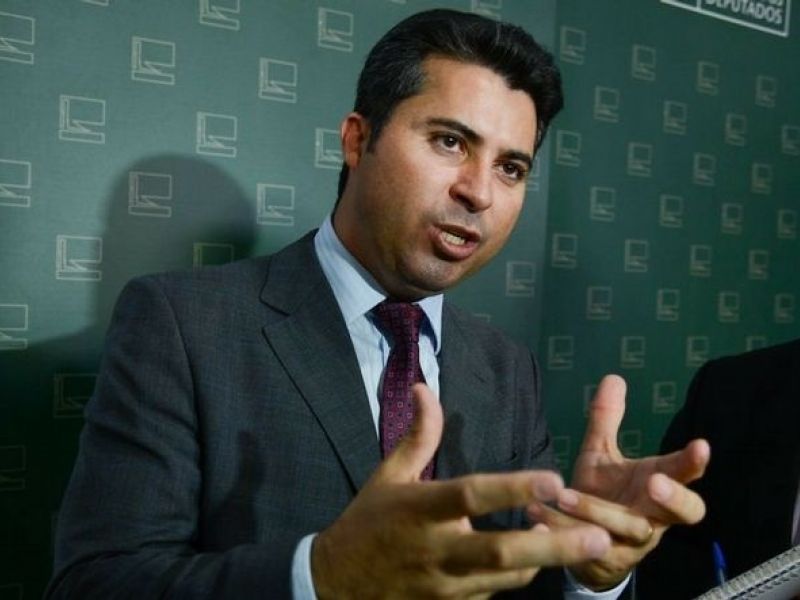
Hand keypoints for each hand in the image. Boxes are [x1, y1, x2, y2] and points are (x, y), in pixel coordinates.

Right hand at [311, 383, 613, 598]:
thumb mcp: (388, 475)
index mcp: (420, 510)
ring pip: (506, 579)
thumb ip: (417, 435)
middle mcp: (436, 550)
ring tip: (588, 543)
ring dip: (546, 561)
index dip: (512, 488)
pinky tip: (541, 559)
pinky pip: (494, 594)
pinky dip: (519, 577)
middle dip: (554, 545)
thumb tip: (424, 387)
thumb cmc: (368, 521)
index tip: (554, 478)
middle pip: (500, 552)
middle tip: (601, 534)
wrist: (337, 584)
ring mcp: (444, 586)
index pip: (471, 496)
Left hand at [531, 374, 709, 589]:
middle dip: (674, 499)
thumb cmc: (604, 493)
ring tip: (564, 495)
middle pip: (683, 513)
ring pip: (626, 530)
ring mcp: (630, 542)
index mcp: (656, 486)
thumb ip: (606, 421)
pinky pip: (586, 549)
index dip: (694, 463)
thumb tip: (613, 377)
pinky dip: (561, 533)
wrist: (585, 545)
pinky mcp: (602, 559)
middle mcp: (652, 515)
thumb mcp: (602, 455)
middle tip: (655, 483)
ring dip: (595, 512)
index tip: (700, 445)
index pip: (686, 475)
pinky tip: (538, 518)